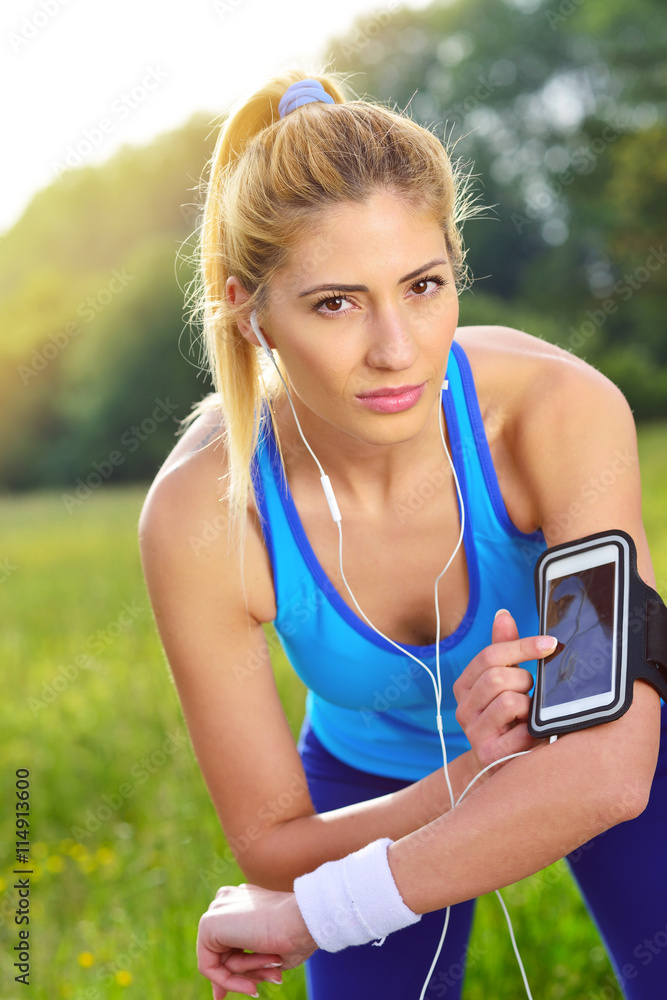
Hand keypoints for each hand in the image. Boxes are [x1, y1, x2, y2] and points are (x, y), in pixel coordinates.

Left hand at [197, 883, 316, 997]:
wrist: (302, 919)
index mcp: (244, 900)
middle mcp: (228, 901)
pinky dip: (230, 981)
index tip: (249, 989)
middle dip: (242, 975)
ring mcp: (217, 909)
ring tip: (272, 966)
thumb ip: (246, 966)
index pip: (228, 941)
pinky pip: (210, 966)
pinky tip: (253, 984)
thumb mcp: (268, 954)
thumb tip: (219, 992)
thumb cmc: (296, 936)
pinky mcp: (208, 923)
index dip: (234, 970)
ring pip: (221, 960)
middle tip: (257, 991)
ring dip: (247, 973)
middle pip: (224, 953)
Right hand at [453, 610, 555, 772]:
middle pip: (497, 676)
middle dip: (525, 680)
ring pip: (509, 700)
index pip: (490, 654)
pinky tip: (531, 732)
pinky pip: (520, 729)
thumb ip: (504, 649)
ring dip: (529, 704)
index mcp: (464, 685)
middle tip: (532, 692)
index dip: (523, 645)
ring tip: (529, 714)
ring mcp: (473, 732)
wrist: (506, 765)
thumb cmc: (510, 717)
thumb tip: (503, 614)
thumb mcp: (507, 680)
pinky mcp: (490, 754)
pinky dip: (532, 728)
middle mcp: (463, 708)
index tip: (550, 644)